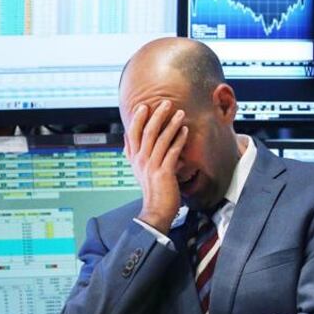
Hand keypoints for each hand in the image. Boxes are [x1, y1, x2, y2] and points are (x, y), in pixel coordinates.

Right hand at [124, 101, 187, 233]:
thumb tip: (128, 138)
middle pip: (147, 132)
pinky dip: (179, 139)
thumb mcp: (139, 170)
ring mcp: (152, 166)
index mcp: (134, 159)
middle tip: (166, 103)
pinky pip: (173, 152)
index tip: (144, 106)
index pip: (132, 134)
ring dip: (172, 124)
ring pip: (161, 140)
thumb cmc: (152, 189)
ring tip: (180, 113)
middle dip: (157, 116)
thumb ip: (134, 153)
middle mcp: (141, 161)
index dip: (138, 119)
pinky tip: (185, 131)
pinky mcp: (164, 173)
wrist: (156, 210)